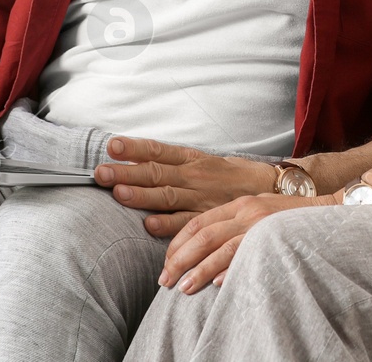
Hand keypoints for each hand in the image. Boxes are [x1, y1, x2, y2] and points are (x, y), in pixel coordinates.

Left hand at [95, 136, 279, 237]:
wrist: (271, 186)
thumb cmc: (230, 175)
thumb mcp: (203, 161)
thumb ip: (173, 162)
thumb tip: (134, 159)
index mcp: (191, 159)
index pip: (158, 150)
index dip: (135, 147)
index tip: (112, 145)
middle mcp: (194, 176)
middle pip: (156, 172)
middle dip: (126, 172)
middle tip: (100, 172)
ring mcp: (201, 197)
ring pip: (167, 195)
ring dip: (142, 196)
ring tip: (119, 194)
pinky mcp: (209, 218)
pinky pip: (186, 222)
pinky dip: (168, 224)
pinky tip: (149, 225)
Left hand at [160, 193, 332, 293]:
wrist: (329, 211)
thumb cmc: (291, 216)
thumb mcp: (259, 210)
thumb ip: (235, 223)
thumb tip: (208, 250)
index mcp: (239, 204)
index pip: (199, 222)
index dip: (178, 242)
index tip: (167, 260)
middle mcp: (246, 211)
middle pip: (203, 235)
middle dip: (180, 259)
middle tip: (164, 279)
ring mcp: (260, 225)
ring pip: (219, 248)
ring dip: (198, 270)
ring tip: (182, 288)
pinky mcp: (274, 238)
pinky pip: (246, 256)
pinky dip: (229, 271)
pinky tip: (216, 285)